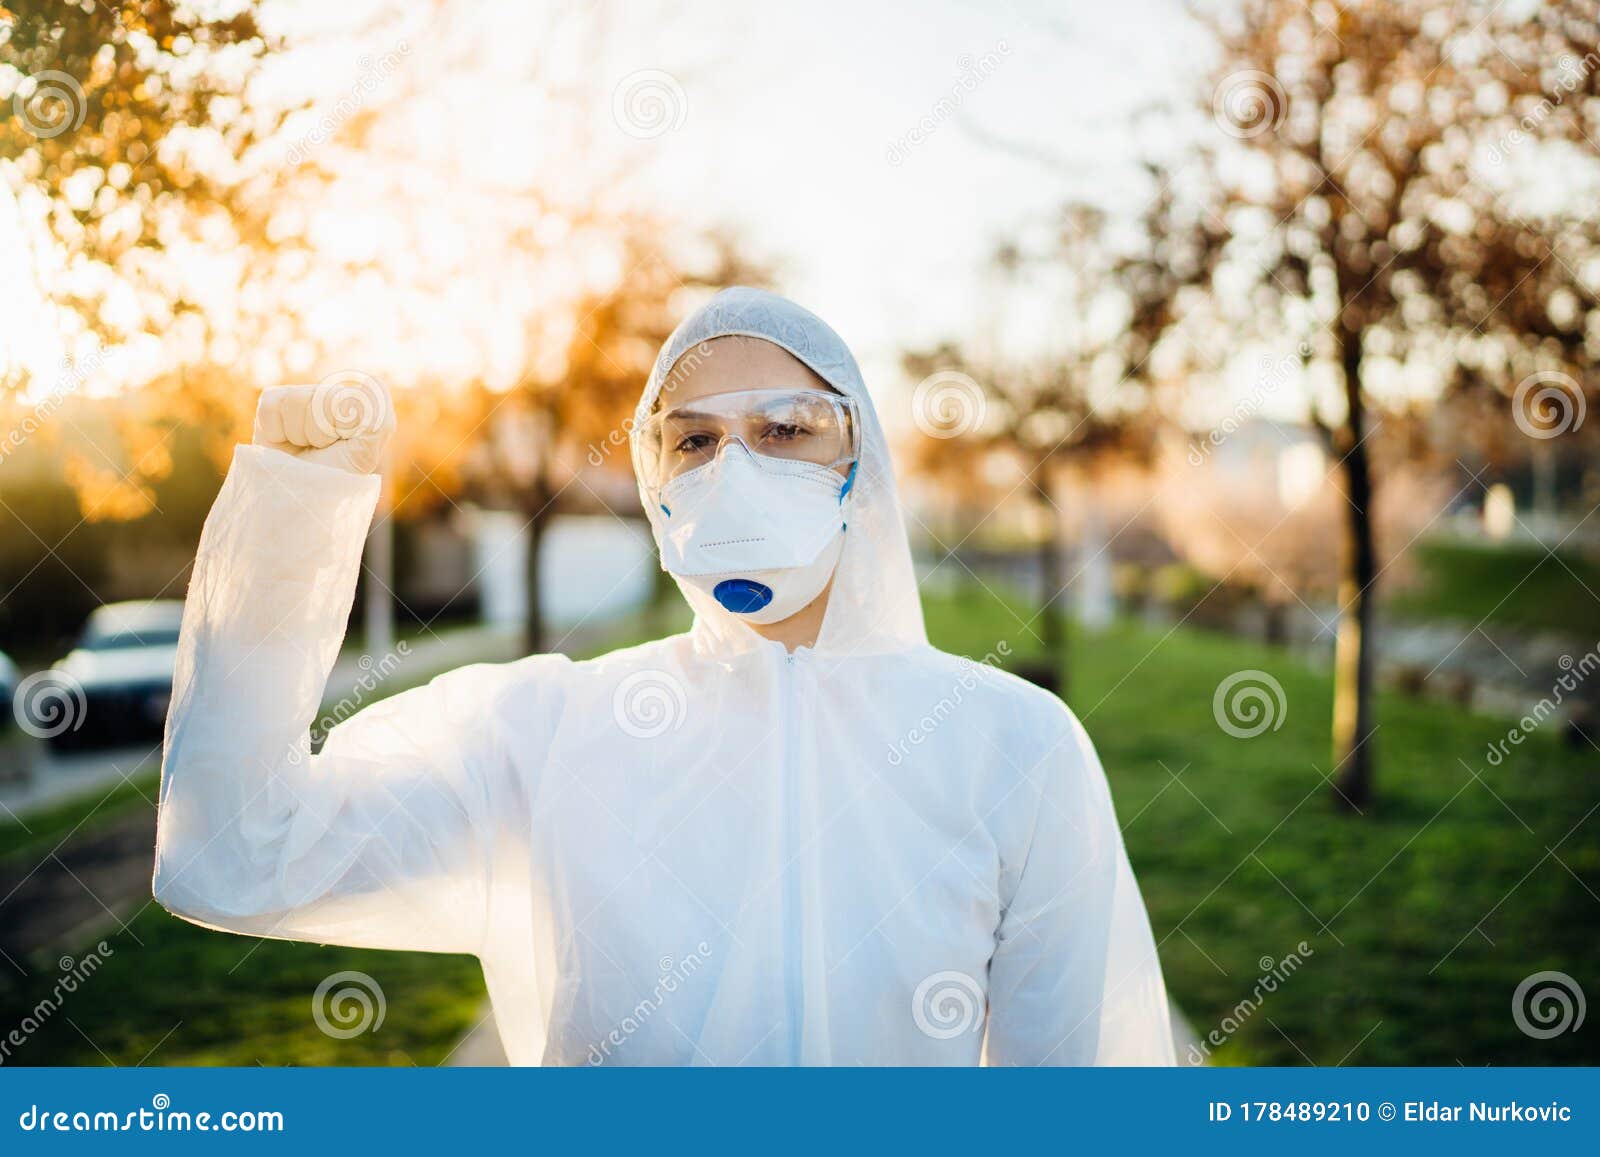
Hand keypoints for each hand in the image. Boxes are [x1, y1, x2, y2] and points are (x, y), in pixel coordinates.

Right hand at [253, 374, 394, 474]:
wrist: (297, 499)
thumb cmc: (335, 478)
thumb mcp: (365, 454)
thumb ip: (379, 420)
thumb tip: (373, 381)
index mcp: (356, 404)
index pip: (350, 395)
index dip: (342, 425)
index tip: (342, 444)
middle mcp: (330, 395)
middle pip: (323, 396)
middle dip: (320, 431)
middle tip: (320, 449)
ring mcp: (300, 397)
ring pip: (297, 400)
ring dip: (299, 433)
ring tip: (302, 448)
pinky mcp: (271, 403)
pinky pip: (272, 405)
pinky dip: (276, 430)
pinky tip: (283, 443)